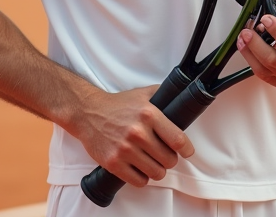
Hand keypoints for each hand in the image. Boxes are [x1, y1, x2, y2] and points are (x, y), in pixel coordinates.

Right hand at [72, 85, 193, 186]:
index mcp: (149, 115)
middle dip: (170, 159)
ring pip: (156, 173)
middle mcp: (138, 133)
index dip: (187, 149)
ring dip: (157, 170)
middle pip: (169, 160)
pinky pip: (138, 181)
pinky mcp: (113, 163)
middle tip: (164, 155)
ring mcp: (125, 149)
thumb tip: (182, 96)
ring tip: (152, 163)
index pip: (178, 140)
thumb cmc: (117, 105)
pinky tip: (139, 169)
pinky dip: (142, 178)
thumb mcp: (142, 94)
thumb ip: (163, 94)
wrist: (88, 112)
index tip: (187, 152)